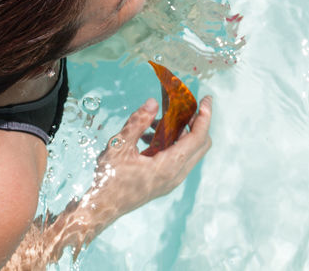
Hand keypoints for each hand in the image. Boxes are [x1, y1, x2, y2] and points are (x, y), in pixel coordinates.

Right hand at [86, 96, 212, 222]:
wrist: (101, 208)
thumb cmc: (108, 178)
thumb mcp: (119, 146)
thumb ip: (137, 123)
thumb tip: (153, 103)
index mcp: (169, 166)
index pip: (198, 137)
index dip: (205, 116)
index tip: (207, 99)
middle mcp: (176, 175)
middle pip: (200, 144)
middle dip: (196, 123)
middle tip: (182, 107)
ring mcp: (172, 180)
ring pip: (189, 151)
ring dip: (180, 133)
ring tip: (155, 122)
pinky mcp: (165, 182)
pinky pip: (178, 159)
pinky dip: (171, 144)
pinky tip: (147, 137)